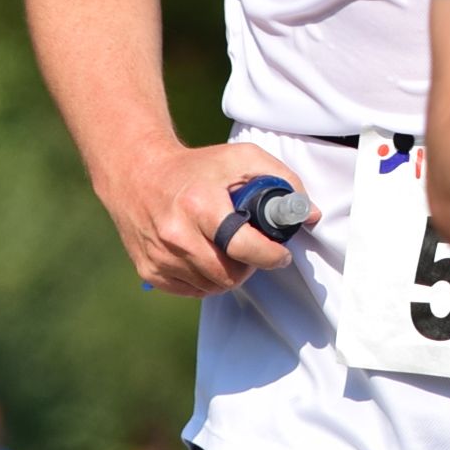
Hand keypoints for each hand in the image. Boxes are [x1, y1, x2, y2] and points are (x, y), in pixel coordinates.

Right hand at [98, 140, 314, 296]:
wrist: (138, 172)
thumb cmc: (196, 166)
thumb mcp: (242, 158)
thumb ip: (283, 180)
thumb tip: (311, 215)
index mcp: (200, 204)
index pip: (242, 246)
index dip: (270, 256)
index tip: (282, 254)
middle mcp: (176, 233)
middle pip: (228, 274)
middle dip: (250, 267)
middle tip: (254, 250)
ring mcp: (160, 254)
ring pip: (211, 286)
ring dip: (228, 275)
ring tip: (229, 251)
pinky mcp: (149, 269)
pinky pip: (190, 291)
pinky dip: (205, 281)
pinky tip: (208, 257)